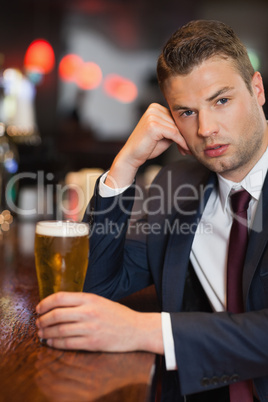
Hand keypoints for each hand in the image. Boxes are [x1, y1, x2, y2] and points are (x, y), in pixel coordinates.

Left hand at [36, 292, 162, 353]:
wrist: (137, 329)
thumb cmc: (118, 314)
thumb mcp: (100, 301)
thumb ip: (82, 302)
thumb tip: (59, 305)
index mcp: (90, 299)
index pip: (60, 297)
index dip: (45, 303)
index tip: (39, 308)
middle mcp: (89, 312)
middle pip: (56, 314)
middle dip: (43, 319)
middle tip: (38, 322)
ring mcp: (90, 328)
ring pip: (60, 330)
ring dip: (47, 333)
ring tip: (42, 333)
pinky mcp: (93, 343)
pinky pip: (68, 343)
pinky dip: (56, 343)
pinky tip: (52, 342)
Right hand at [106, 103, 190, 187]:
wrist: (132, 156)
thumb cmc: (147, 146)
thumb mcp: (164, 134)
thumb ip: (174, 128)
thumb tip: (192, 127)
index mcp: (155, 108)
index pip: (175, 117)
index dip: (183, 130)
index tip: (188, 142)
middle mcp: (153, 109)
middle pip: (177, 122)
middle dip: (184, 136)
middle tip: (190, 149)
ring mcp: (152, 116)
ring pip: (177, 128)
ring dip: (184, 140)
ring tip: (187, 150)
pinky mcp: (153, 125)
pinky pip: (174, 133)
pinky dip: (181, 142)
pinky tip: (185, 149)